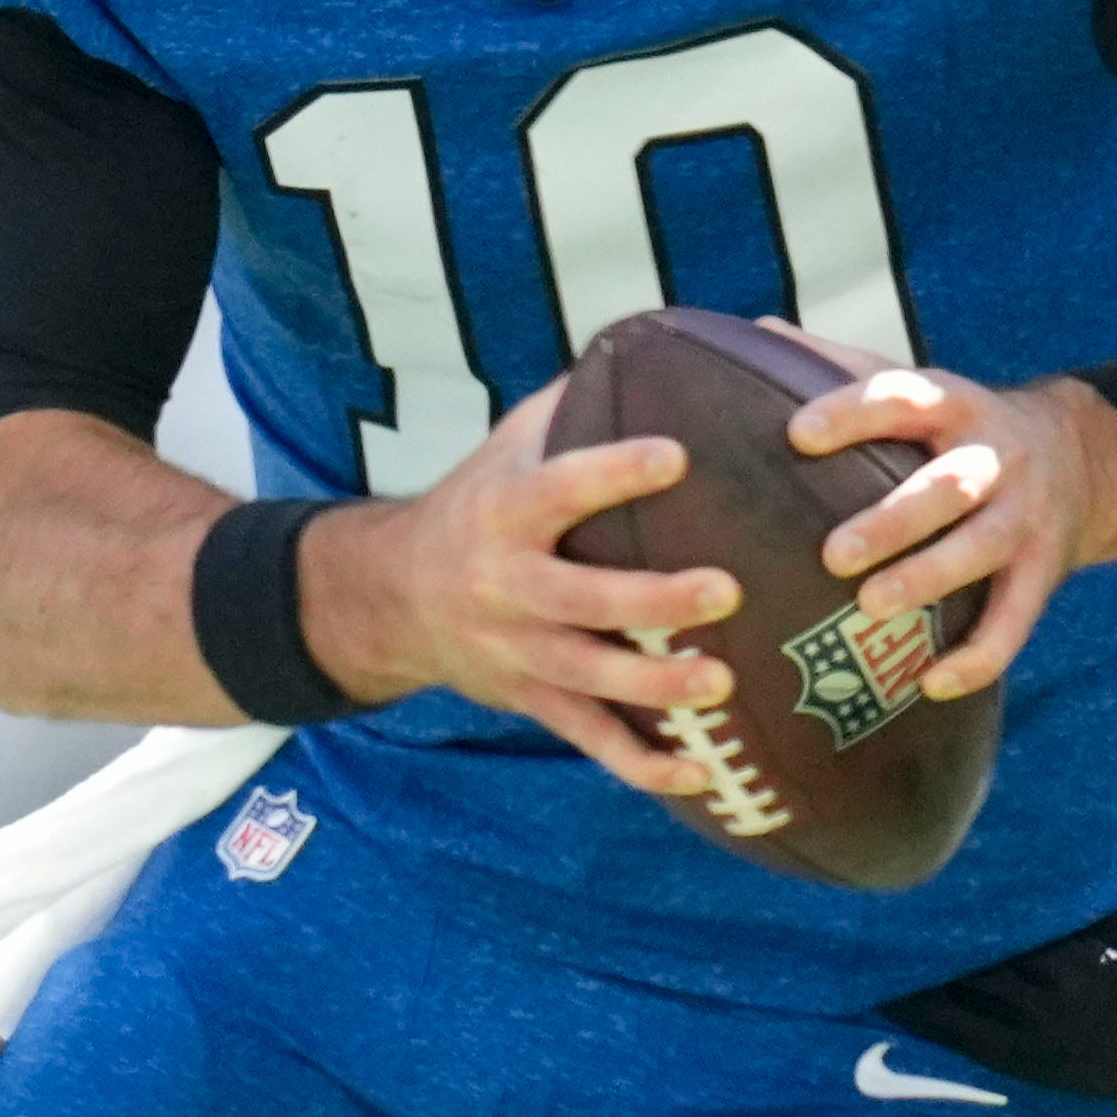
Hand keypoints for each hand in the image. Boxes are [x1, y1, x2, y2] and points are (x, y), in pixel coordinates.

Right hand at [291, 379, 739, 800]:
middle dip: (653, 599)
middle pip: (582, 599)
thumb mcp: (509, 445)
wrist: (390, 597)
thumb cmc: (478, 502)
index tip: (676, 455)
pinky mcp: (534, 701)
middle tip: (726, 589)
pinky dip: (644, 763)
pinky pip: (591, 740)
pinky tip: (703, 772)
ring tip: (723, 682)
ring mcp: (518, 652)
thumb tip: (664, 343)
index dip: (613, 472)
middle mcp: (506, 587)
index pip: (559, 488)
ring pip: (591, 678)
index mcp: (504, 513)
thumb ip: (576, 403)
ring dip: (658, 687)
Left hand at [788, 348, 1116, 703]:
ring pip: (982, 550)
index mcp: (952, 405)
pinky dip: (979, 657)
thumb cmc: (962, 427)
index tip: (799, 434)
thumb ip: (841, 366)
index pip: (900, 398)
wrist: (1083, 458)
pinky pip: (1016, 621)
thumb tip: (758, 332)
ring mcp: (1024, 518)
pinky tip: (931, 683)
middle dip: (895, 519)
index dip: (852, 413)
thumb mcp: (918, 386)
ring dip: (930, 580)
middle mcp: (993, 458)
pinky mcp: (1042, 573)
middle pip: (948, 486)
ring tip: (873, 608)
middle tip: (834, 553)